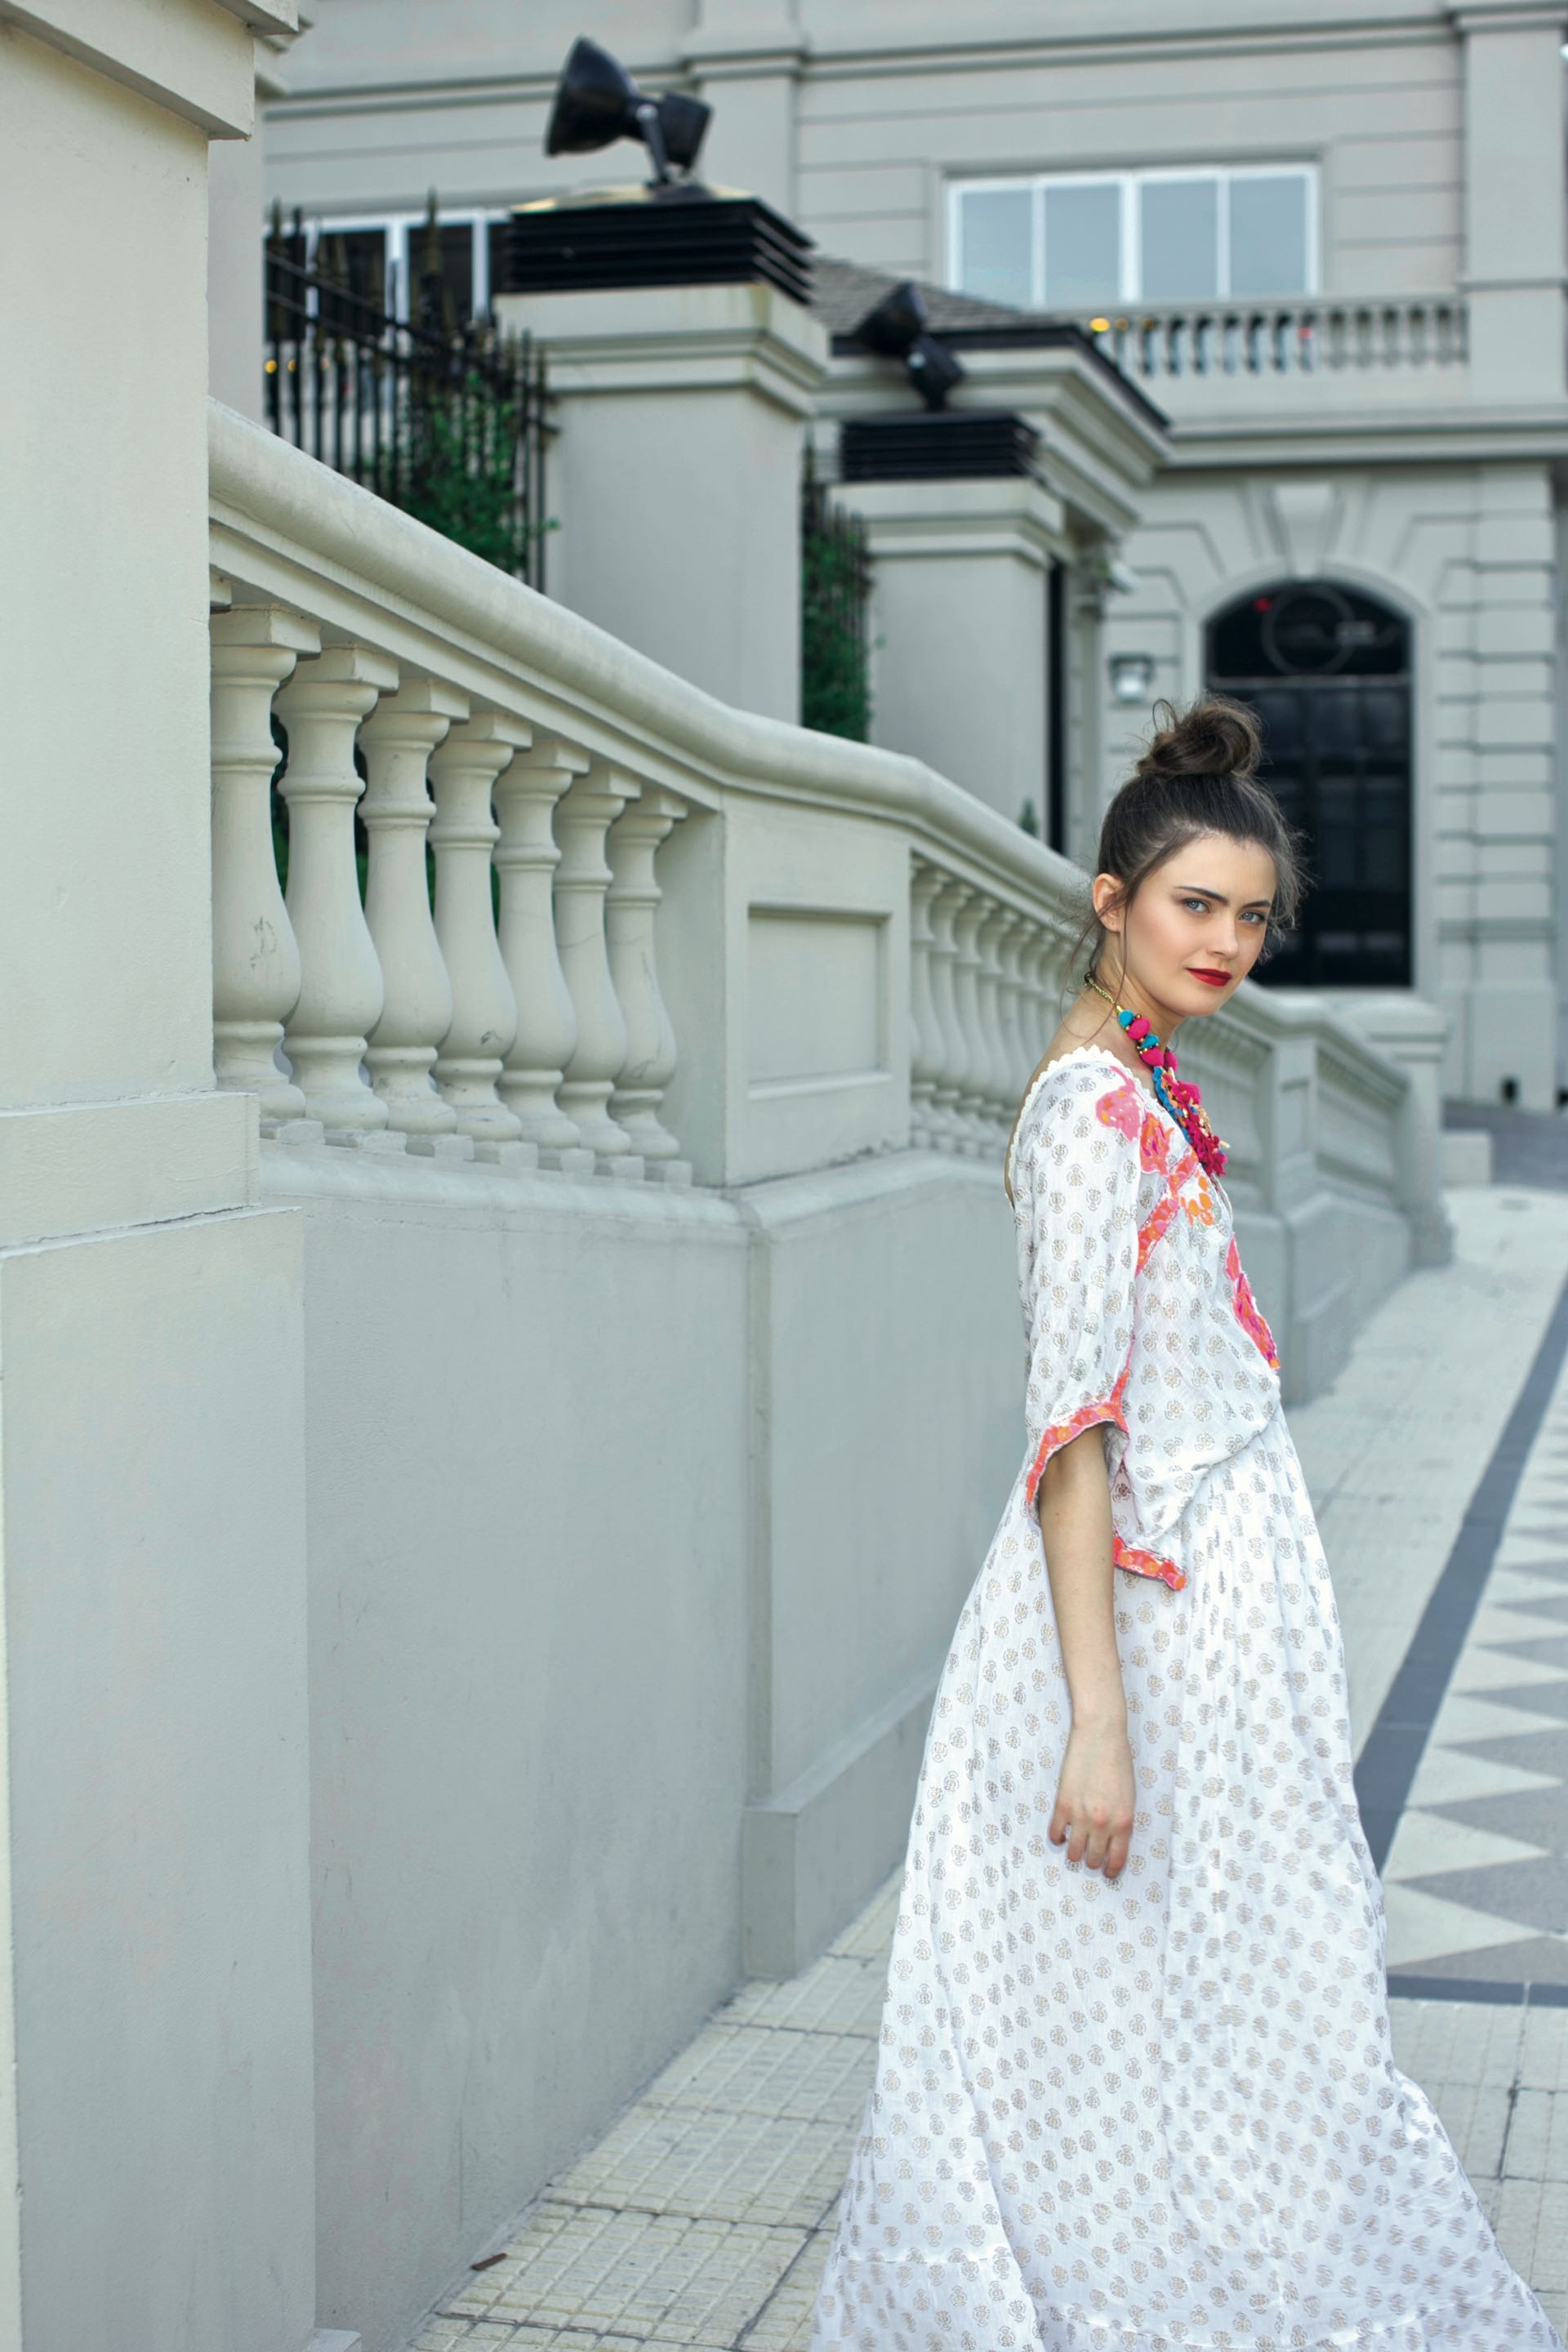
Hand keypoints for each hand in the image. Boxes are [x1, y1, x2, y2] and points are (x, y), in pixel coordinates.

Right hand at [1048, 1718, 1135, 1879]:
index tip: (1108, 1874)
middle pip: (1094, 1860)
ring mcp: (1080, 1815)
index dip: (1111, 1871)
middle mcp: (1103, 1824)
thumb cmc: (1119, 1762)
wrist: (1101, 1734)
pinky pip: (1055, 1834)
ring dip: (1074, 1854)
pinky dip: (1058, 1838)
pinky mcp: (1062, 1804)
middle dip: (1093, 1862)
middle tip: (1090, 1858)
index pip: (1116, 1860)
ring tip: (1075, 1847)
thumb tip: (1112, 1841)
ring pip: (1073, 1853)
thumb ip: (1122, 1821)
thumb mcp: (1129, 1796)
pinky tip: (1061, 1833)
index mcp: (1124, 1822)